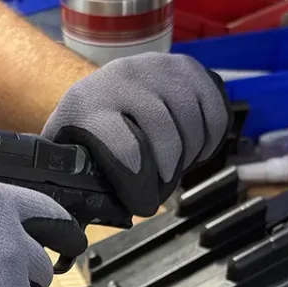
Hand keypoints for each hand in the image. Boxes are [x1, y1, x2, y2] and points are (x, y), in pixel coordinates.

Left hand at [42, 53, 230, 215]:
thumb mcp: (72, 156)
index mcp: (88, 104)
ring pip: (193, 122)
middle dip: (169, 171)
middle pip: (166, 135)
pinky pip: (216, 110)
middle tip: (163, 183)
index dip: (139, 183)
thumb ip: (77, 184)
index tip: (143, 204)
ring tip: (177, 163)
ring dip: (191, 154)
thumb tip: (85, 220)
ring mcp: (159, 67)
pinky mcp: (188, 66)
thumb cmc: (88, 134)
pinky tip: (194, 145)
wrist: (105, 88)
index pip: (124, 146)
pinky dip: (212, 137)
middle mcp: (123, 76)